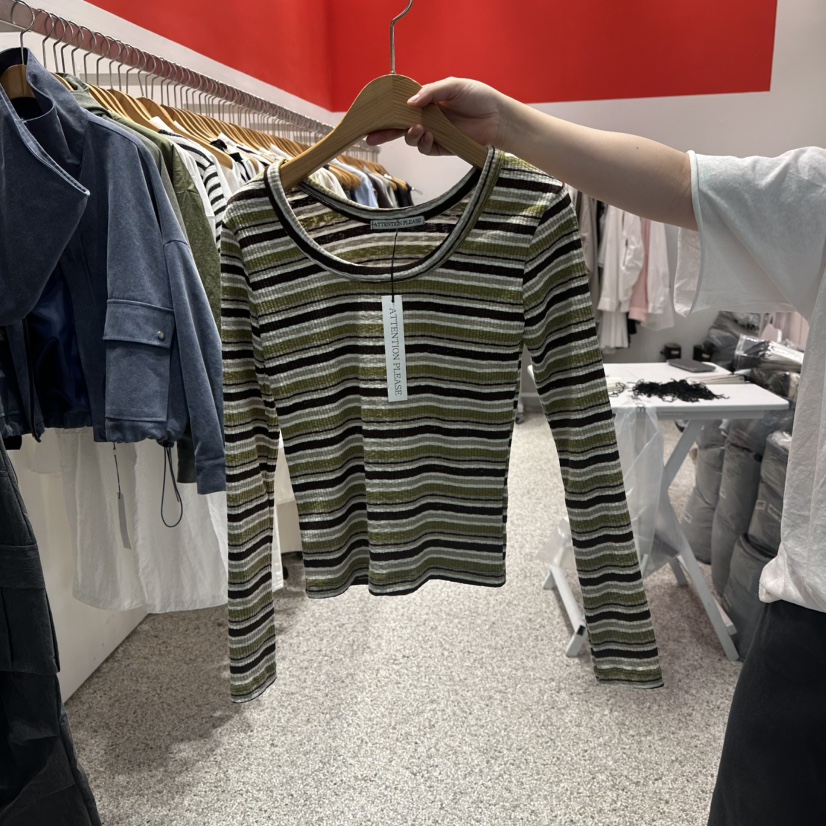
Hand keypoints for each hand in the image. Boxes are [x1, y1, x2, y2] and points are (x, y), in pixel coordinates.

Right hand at [366, 77, 508, 155]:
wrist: (496, 117)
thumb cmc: (477, 97)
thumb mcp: (452, 85)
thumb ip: (430, 92)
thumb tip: (409, 102)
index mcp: (426, 101)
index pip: (401, 106)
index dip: (386, 112)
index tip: (372, 116)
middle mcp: (426, 118)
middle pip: (399, 126)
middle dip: (384, 132)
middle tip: (372, 136)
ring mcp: (433, 133)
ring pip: (411, 138)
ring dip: (410, 135)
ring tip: (418, 129)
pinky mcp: (441, 147)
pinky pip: (425, 148)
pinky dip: (423, 143)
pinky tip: (428, 136)